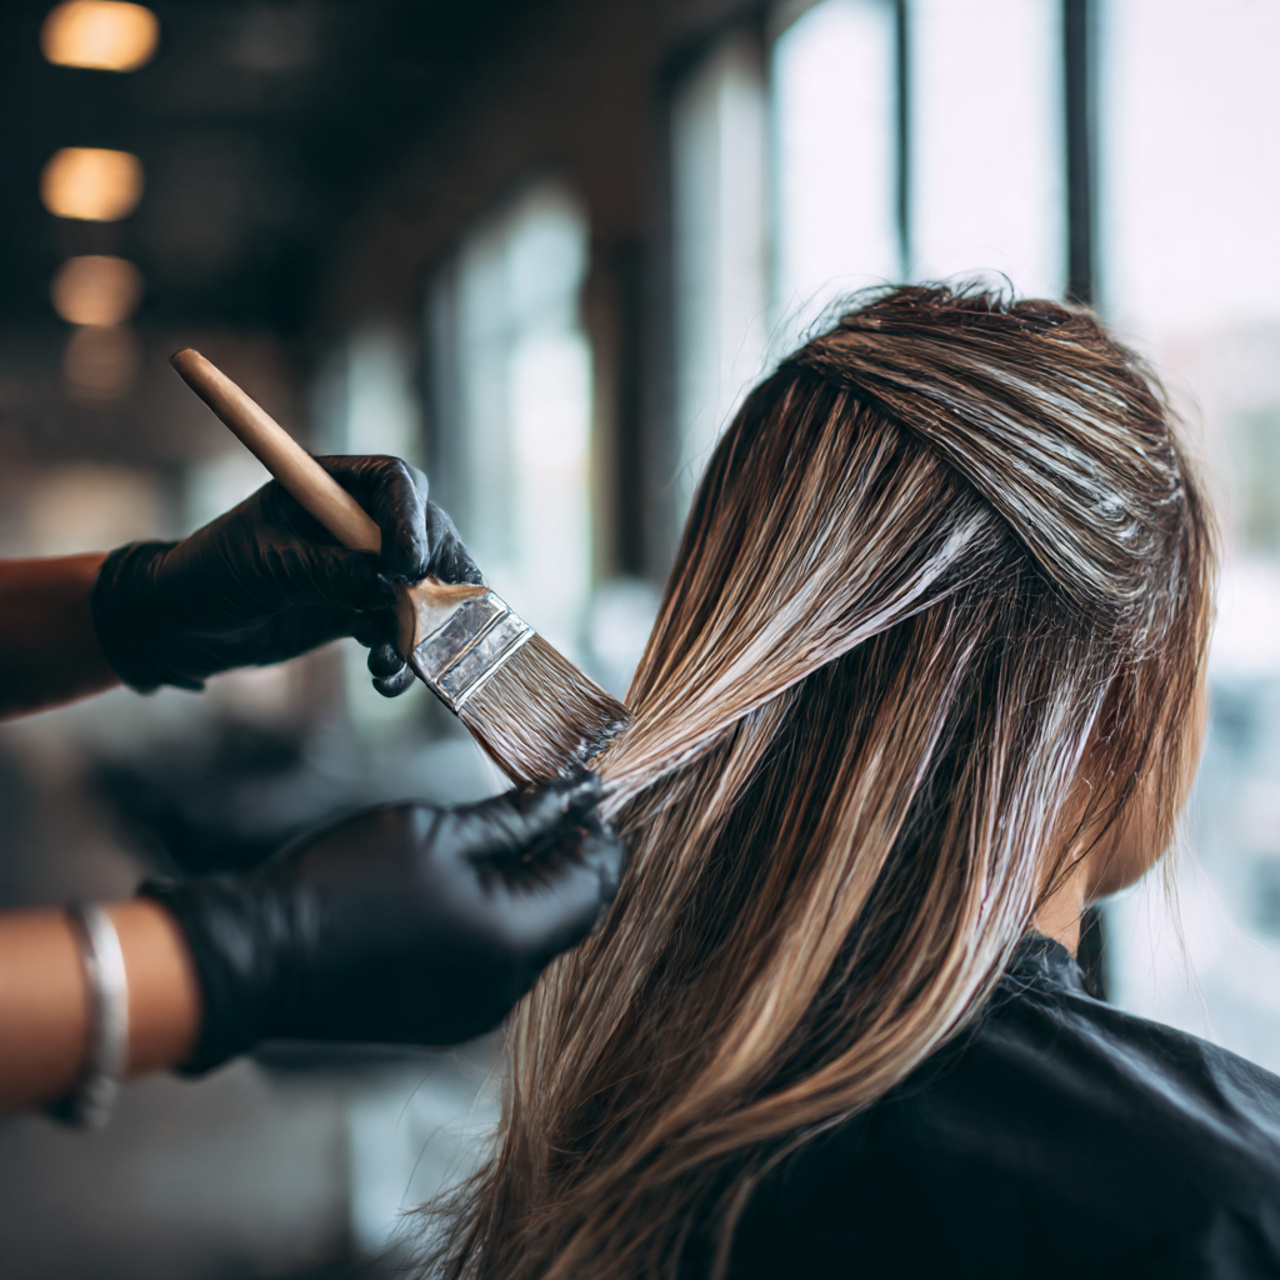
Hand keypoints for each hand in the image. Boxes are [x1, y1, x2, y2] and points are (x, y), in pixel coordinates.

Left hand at [89, 455, 481, 694]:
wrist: (184, 628)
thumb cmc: (210, 576)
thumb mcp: (266, 567)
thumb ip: (326, 571)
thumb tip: (386, 585)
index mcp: (327, 485)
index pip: (393, 480)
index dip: (410, 516)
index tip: (407, 562)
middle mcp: (354, 519)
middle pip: (425, 531)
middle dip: (434, 574)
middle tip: (424, 611)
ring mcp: (363, 564)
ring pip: (421, 585)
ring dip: (419, 624)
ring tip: (392, 657)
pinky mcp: (360, 607)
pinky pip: (399, 626)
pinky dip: (401, 653)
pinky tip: (385, 676)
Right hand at [141, 775, 622, 1069]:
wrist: (260, 957)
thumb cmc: (344, 883)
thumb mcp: (438, 829)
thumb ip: (519, 815)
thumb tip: (575, 793)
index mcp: (513, 939)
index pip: (594, 881)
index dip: (596, 832)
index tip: (584, 792)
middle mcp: (508, 987)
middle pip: (574, 913)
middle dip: (570, 858)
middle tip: (553, 805)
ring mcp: (478, 1010)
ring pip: (538, 938)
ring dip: (537, 887)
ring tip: (511, 835)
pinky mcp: (449, 1016)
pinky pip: (502, 961)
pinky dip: (505, 918)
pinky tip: (478, 880)